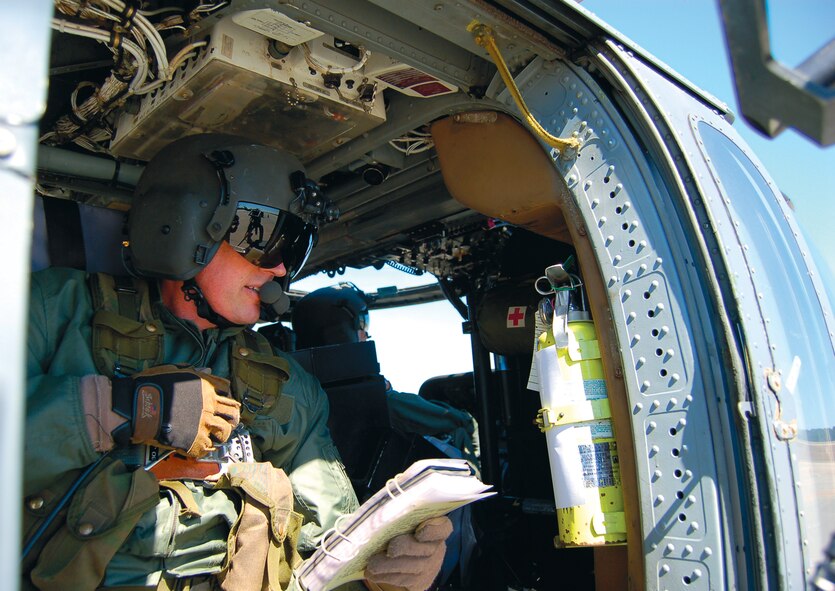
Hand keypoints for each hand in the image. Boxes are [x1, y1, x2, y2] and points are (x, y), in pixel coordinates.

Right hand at [110, 365, 240, 456]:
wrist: (136, 406)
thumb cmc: (150, 386)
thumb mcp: (174, 370)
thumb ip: (193, 372)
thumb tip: (206, 371)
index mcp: (206, 388)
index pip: (228, 392)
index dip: (227, 399)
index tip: (224, 405)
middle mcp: (209, 406)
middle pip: (232, 414)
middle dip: (231, 418)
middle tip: (227, 423)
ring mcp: (203, 424)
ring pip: (225, 432)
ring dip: (221, 434)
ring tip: (215, 437)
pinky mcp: (194, 441)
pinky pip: (208, 448)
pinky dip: (206, 448)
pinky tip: (201, 447)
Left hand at [364, 516, 452, 590]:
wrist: (413, 557)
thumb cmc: (408, 531)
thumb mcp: (409, 520)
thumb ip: (402, 515)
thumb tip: (383, 513)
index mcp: (438, 528)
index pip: (443, 528)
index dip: (433, 530)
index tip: (419, 532)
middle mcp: (437, 548)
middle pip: (424, 549)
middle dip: (405, 548)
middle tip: (389, 548)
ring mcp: (429, 566)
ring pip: (411, 567)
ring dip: (389, 566)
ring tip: (372, 565)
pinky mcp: (419, 581)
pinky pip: (403, 579)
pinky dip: (385, 576)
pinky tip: (372, 574)